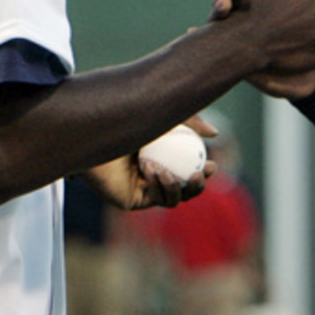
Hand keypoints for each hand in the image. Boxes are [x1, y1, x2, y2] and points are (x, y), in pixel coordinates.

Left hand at [84, 120, 216, 210]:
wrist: (99, 126)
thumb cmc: (129, 115)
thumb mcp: (168, 115)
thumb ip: (192, 122)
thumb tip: (215, 134)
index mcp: (161, 158)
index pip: (187, 171)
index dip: (203, 172)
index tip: (211, 165)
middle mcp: (151, 176)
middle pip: (182, 191)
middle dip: (196, 188)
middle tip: (198, 176)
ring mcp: (140, 189)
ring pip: (170, 199)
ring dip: (175, 188)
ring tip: (166, 171)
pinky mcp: (129, 200)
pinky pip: (153, 199)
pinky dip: (158, 186)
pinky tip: (152, 170)